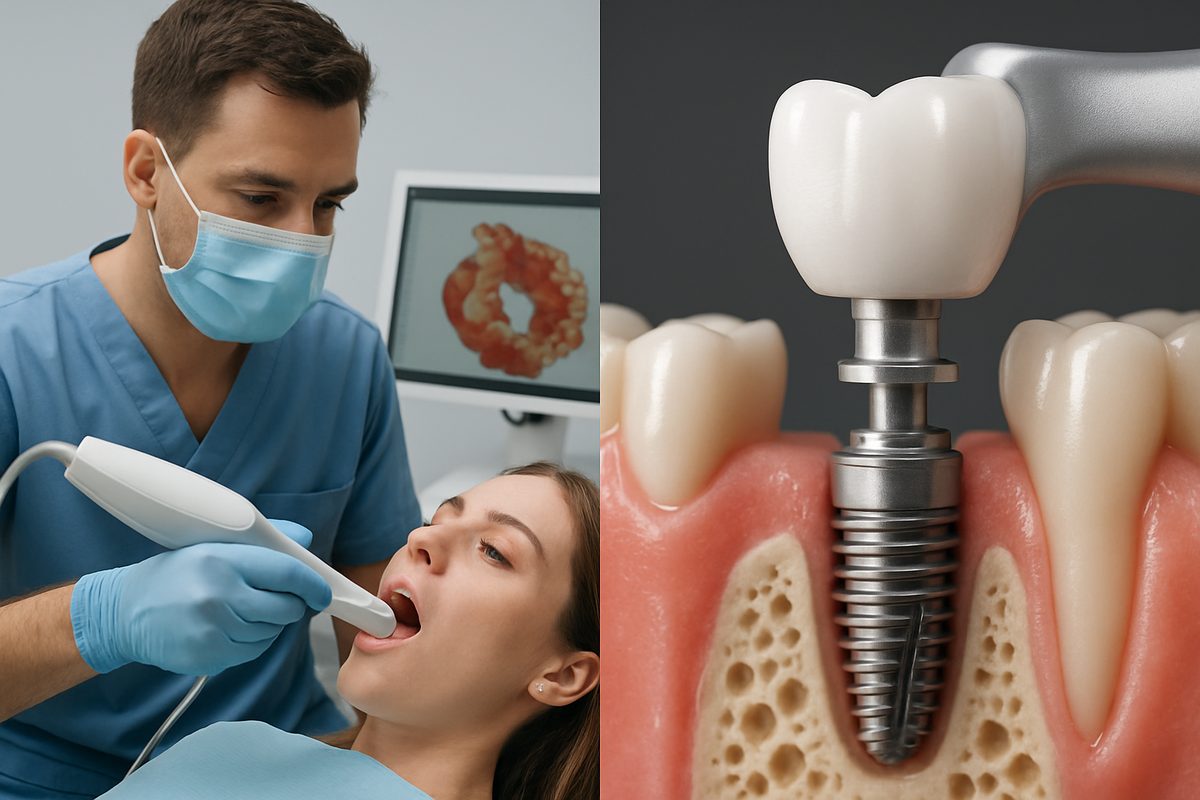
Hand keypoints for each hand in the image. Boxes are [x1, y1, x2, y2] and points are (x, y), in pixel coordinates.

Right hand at [70, 519, 330, 674]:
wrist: (124, 612)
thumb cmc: (175, 573)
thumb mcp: (214, 544)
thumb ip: (264, 541)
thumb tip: (305, 540)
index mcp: (222, 561)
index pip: (287, 573)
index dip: (313, 584)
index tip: (323, 591)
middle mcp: (219, 596)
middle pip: (286, 608)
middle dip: (293, 605)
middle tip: (283, 598)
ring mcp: (213, 631)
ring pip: (272, 633)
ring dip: (270, 624)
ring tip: (244, 609)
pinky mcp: (209, 658)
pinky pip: (253, 652)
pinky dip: (252, 641)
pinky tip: (230, 627)